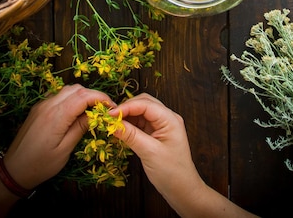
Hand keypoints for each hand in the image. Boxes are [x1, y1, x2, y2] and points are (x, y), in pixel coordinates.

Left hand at [4, 84, 115, 189]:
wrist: (13, 170)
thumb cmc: (41, 164)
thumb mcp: (65, 150)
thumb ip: (80, 128)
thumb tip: (96, 114)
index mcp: (57, 115)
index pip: (84, 96)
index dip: (101, 98)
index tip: (112, 107)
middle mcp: (49, 104)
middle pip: (77, 89)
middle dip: (93, 95)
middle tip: (104, 109)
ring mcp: (42, 104)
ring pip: (68, 90)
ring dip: (82, 95)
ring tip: (92, 110)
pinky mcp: (38, 108)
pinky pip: (58, 95)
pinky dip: (71, 98)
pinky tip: (75, 111)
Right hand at [112, 93, 258, 217]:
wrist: (183, 189)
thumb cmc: (171, 172)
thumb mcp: (149, 153)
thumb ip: (131, 136)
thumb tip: (112, 124)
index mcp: (170, 119)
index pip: (146, 104)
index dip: (127, 106)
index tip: (110, 115)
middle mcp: (167, 118)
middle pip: (144, 103)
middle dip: (126, 107)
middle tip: (110, 118)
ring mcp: (162, 125)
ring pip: (141, 111)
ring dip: (127, 115)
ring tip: (113, 124)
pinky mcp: (156, 133)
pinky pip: (141, 122)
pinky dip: (130, 124)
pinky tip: (121, 130)